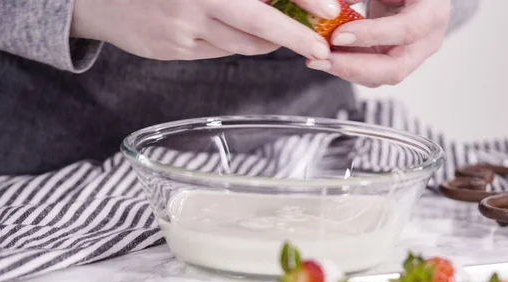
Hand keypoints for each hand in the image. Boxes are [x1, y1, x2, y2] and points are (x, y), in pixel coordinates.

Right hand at [70, 0, 339, 60]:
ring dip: (267, 41)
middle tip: (321, 47)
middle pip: (260, 23)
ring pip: (244, 43)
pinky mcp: (177, 49)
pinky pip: (221, 51)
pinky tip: (232, 31)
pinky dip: (236, 44)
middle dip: (297, 37)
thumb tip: (283, 2)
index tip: (330, 10)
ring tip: (276, 34)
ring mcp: (184, 27)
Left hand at [306, 0, 450, 87]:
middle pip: (395, 68)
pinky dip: (347, 68)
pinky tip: (327, 59)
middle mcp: (427, 41)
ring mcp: (412, 57)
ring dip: (346, 71)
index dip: (371, 35)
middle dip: (354, 67)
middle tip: (322, 59)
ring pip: (380, 77)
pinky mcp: (395, 63)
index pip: (406, 30)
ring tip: (317, 60)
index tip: (338, 36)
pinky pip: (371, 74)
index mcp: (432, 14)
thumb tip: (332, 5)